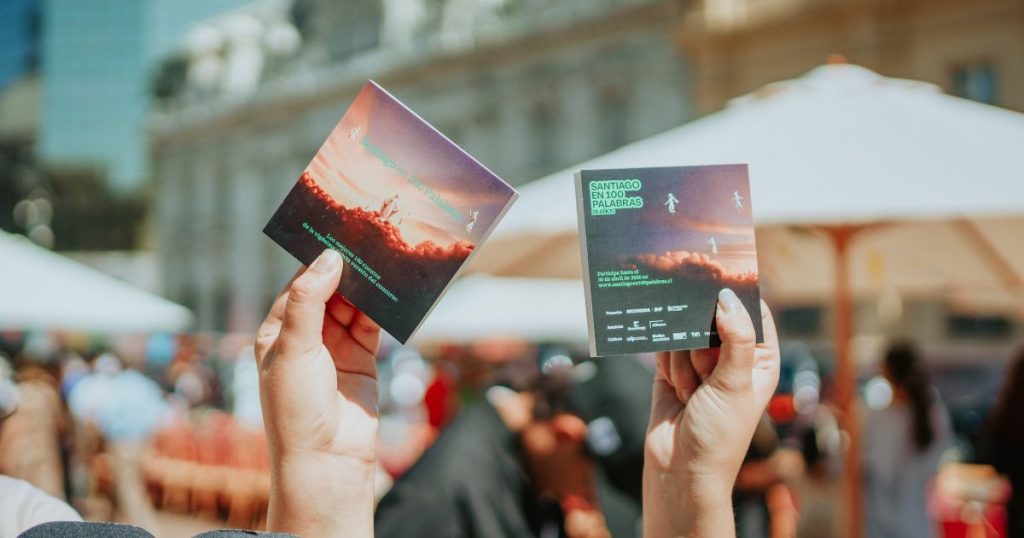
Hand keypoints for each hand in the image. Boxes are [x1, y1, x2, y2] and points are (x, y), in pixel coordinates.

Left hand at [254, 249, 381, 536]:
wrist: (327, 460)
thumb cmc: (296, 409)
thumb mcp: (293, 349)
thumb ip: (308, 301)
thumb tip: (328, 259)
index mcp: (278, 332)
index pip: (299, 285)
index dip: (319, 261)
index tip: (340, 235)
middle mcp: (306, 337)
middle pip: (330, 290)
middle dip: (348, 270)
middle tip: (371, 241)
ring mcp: (336, 348)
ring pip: (354, 305)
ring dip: (368, 286)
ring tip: (387, 259)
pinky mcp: (363, 359)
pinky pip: (374, 324)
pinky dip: (384, 308)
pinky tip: (396, 290)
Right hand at [643, 289, 779, 537]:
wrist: (680, 471)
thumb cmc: (719, 436)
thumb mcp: (735, 385)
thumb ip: (735, 339)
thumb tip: (728, 299)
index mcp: (760, 359)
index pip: (753, 313)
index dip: (738, 297)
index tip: (719, 281)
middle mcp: (731, 358)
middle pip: (712, 318)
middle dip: (702, 339)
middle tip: (705, 366)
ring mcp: (700, 364)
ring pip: (685, 332)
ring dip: (683, 362)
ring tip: (692, 394)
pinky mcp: (671, 370)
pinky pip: (665, 347)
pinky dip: (667, 365)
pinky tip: (676, 388)